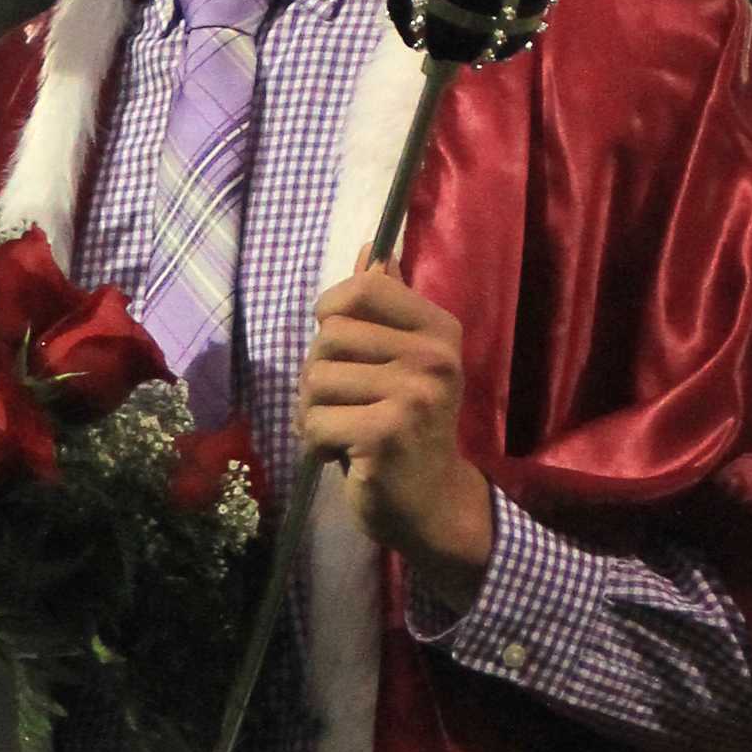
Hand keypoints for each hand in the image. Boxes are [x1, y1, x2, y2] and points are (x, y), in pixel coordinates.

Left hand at [299, 265, 494, 604]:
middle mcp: (434, 358)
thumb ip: (386, 305)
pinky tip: (340, 453)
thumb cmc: (408, 424)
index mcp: (439, 330)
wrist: (433, 503)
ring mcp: (413, 397)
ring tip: (341, 428)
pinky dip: (314, 442)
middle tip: (342, 402)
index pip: (364, 288)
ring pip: (315, 379)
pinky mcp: (386, 435)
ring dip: (312, 410)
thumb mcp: (403, 360)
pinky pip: (314, 421)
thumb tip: (373, 247)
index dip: (331, 310)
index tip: (337, 344)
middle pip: (329, 335)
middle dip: (318, 371)